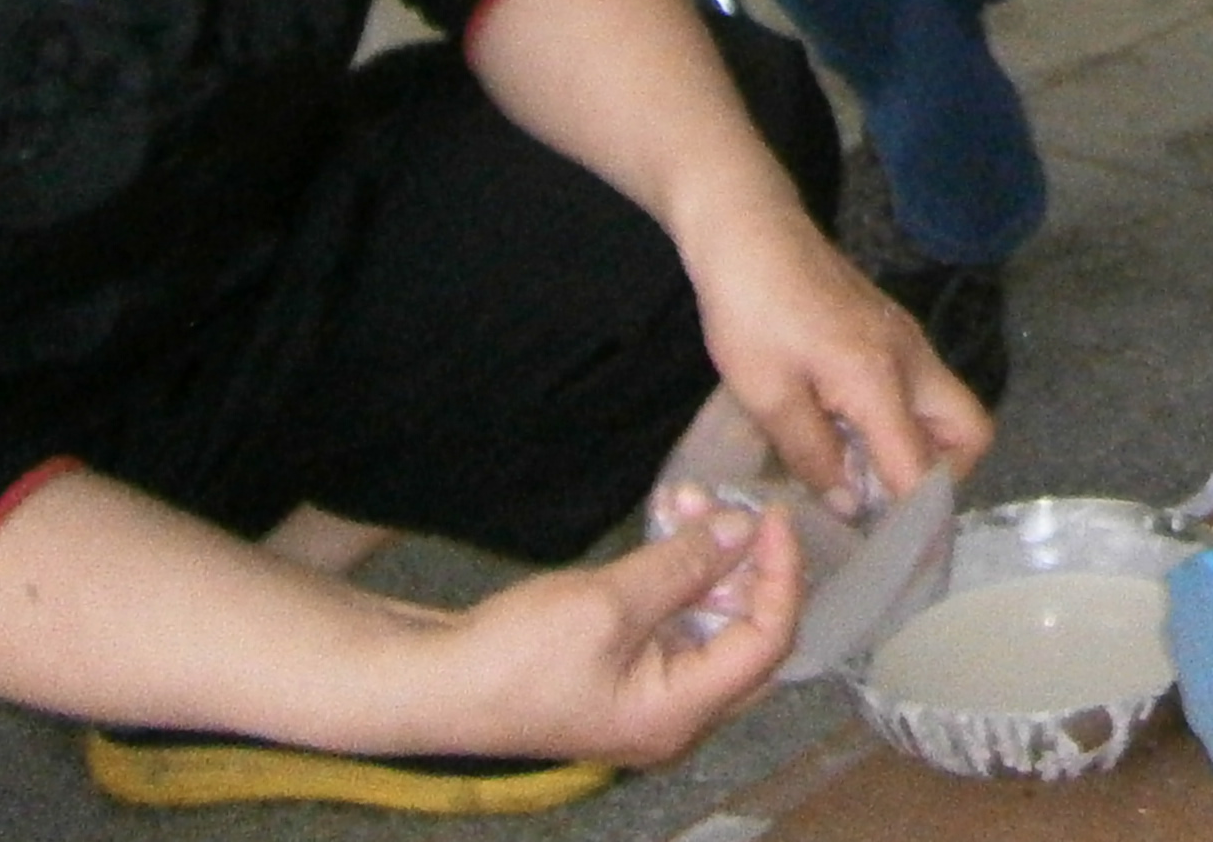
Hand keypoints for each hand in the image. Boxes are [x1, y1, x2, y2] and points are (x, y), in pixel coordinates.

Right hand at [419, 500, 803, 764]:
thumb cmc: (513, 658)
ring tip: (686, 499)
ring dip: (704, 557)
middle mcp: (672, 713)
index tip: (773, 518)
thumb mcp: (609, 602)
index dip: (781, 576)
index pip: (766, 643)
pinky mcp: (618, 670)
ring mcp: (644, 694)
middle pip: (744, 632)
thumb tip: (742, 530)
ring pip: (705, 617)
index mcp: (679, 713)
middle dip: (743, 563)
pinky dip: (673, 572)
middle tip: (732, 505)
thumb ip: (684, 565)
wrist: (432, 683)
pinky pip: (669, 617)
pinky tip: (664, 520)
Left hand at [679, 187, 993, 500]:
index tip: (896, 555)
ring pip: (946, 409)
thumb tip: (849, 502)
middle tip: (887, 504)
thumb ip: (813, 454)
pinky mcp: (889, 330)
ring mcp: (905, 340)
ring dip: (919, 449)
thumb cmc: (750, 310)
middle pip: (969, 432)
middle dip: (942, 478)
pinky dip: (901, 422)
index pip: (922, 467)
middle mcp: (911, 359)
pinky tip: (848, 434)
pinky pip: (919, 390)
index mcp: (880, 380)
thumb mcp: (766, 395)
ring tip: (860, 476)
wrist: (748, 230)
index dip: (914, 519)